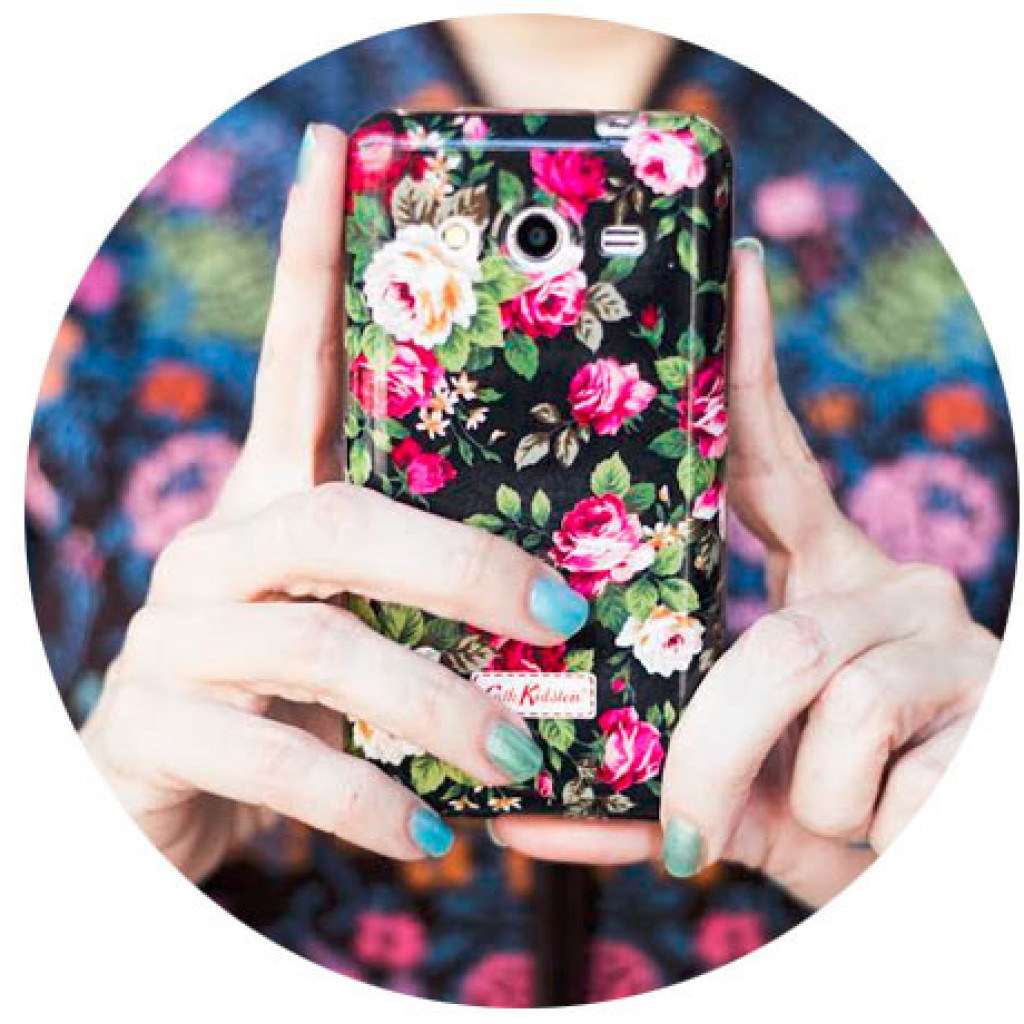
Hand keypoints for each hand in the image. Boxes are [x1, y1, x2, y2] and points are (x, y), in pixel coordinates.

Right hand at [82, 125, 581, 881]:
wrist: (175, 802)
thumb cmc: (296, 699)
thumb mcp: (365, 626)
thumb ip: (432, 606)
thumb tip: (572, 614)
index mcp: (276, 503)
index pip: (291, 361)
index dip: (309, 257)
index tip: (333, 151)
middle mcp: (218, 547)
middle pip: (342, 516)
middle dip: (463, 568)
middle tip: (560, 616)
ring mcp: (175, 636)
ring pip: (319, 643)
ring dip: (435, 707)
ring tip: (518, 760)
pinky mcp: (151, 730)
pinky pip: (273, 759)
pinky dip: (365, 799)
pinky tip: (430, 836)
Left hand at [494, 243, 998, 906]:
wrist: (941, 879)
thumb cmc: (837, 815)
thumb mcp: (747, 786)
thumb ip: (652, 783)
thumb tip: (521, 816)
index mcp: (829, 580)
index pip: (778, 462)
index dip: (752, 368)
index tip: (731, 274)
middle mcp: (897, 589)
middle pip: (772, 640)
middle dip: (710, 753)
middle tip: (688, 829)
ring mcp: (953, 643)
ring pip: (824, 708)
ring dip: (804, 805)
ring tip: (833, 826)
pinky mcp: (995, 712)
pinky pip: (879, 782)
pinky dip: (862, 836)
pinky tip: (897, 832)